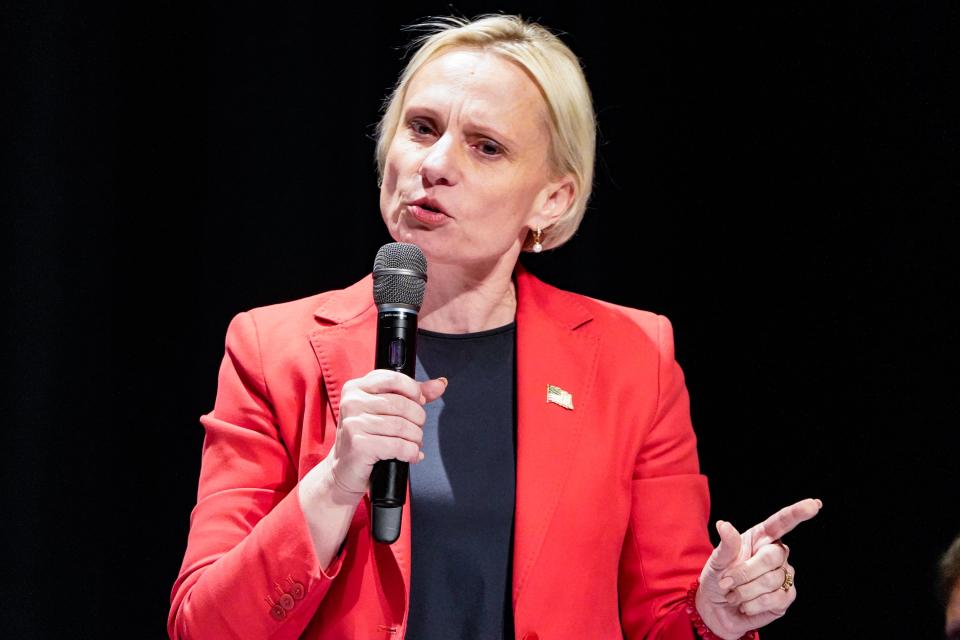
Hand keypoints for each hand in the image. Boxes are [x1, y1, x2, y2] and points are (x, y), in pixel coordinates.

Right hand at [326, 369, 447, 497]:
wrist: (344, 470)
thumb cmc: (367, 438)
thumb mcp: (385, 411)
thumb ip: (412, 395)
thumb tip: (440, 384)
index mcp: (356, 387)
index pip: (394, 379)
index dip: (413, 391)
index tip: (418, 403)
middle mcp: (352, 402)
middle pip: (402, 404)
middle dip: (417, 420)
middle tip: (416, 430)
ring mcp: (354, 423)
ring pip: (402, 426)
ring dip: (415, 438)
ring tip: (413, 444)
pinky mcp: (359, 444)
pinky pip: (398, 445)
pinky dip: (410, 452)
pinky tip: (410, 455)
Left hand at [694, 498, 821, 638]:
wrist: (718, 609)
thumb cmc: (718, 579)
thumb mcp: (717, 561)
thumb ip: (726, 545)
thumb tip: (724, 525)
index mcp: (760, 537)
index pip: (781, 522)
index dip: (797, 513)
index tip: (814, 504)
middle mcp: (776, 553)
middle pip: (772, 557)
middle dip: (745, 572)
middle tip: (726, 582)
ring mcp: (784, 575)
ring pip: (771, 580)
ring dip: (745, 591)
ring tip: (733, 595)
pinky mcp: (786, 597)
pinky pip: (775, 599)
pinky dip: (754, 604)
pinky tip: (745, 605)